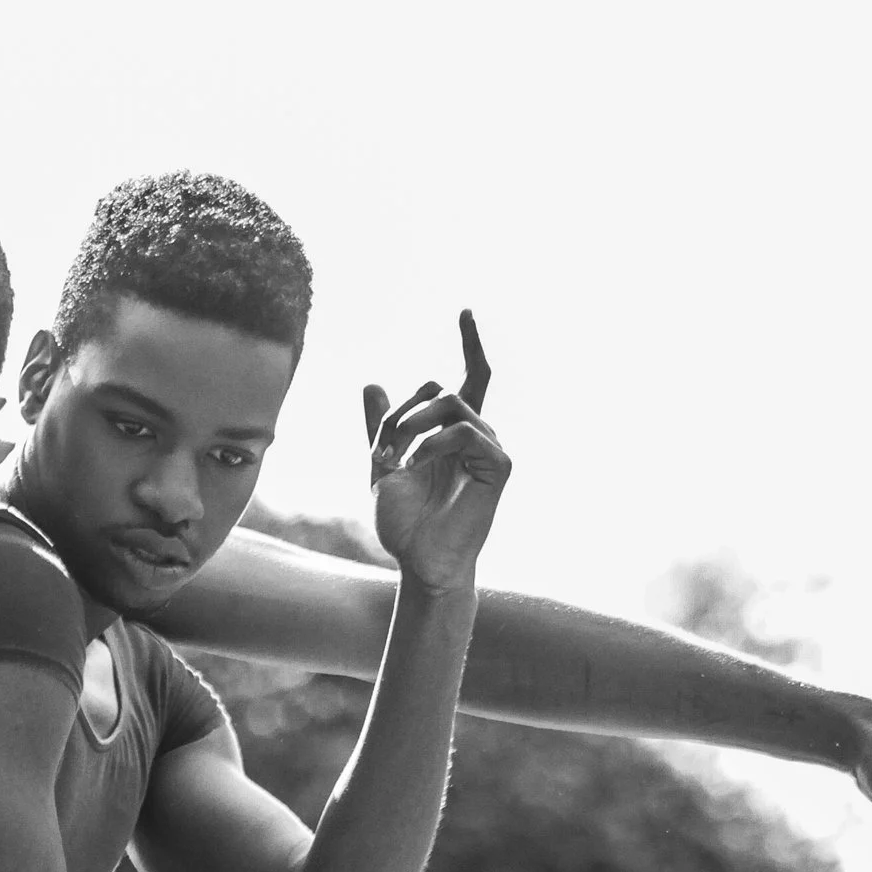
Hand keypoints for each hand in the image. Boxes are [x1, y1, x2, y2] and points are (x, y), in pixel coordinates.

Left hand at [364, 309, 509, 597]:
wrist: (419, 561)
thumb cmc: (404, 523)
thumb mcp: (381, 465)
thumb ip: (380, 427)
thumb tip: (371, 382)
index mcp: (453, 433)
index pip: (471, 377)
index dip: (470, 342)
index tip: (466, 310)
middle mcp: (477, 435)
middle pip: (448, 387)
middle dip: (408, 407)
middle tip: (386, 442)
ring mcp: (491, 449)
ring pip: (454, 404)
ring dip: (416, 422)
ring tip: (398, 454)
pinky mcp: (499, 465)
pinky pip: (466, 431)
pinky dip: (435, 441)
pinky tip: (416, 463)